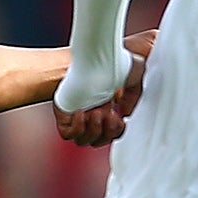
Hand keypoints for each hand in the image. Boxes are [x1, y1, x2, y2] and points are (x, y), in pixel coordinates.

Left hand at [54, 29, 156, 146]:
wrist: (98, 55)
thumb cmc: (116, 61)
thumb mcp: (134, 79)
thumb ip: (134, 97)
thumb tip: (126, 114)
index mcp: (106, 108)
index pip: (109, 134)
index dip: (116, 132)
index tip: (120, 119)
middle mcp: (90, 113)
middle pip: (98, 142)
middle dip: (108, 133)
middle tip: (110, 115)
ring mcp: (76, 114)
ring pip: (83, 141)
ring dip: (94, 131)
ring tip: (97, 112)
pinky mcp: (63, 112)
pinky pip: (66, 134)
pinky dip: (77, 128)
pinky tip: (83, 112)